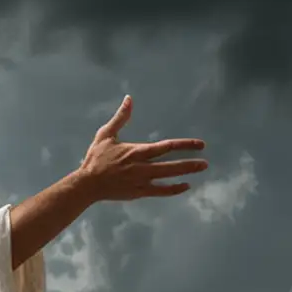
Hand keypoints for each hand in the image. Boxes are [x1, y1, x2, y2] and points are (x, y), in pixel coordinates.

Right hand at [78, 95, 206, 202]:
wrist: (86, 184)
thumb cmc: (95, 159)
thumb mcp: (105, 135)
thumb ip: (120, 117)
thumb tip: (129, 99)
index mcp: (137, 151)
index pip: (166, 147)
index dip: (185, 145)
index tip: (200, 144)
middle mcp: (142, 167)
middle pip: (171, 164)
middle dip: (190, 162)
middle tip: (205, 162)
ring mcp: (141, 181)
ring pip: (168, 177)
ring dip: (185, 173)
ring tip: (201, 169)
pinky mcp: (138, 192)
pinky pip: (160, 191)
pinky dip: (173, 189)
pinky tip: (185, 186)